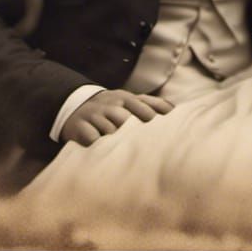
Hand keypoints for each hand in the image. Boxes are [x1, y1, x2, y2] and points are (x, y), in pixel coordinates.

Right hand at [59, 89, 173, 145]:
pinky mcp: (79, 128)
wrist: (76, 106)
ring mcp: (94, 116)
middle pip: (124, 117)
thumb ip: (152, 103)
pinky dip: (96, 144)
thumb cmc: (112, 107)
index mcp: (125, 98)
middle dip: (133, 129)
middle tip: (146, 144)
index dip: (151, 117)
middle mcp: (110, 106)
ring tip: (124, 150)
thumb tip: (175, 110)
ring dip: (116, 138)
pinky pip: (90, 138)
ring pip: (108, 129)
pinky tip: (103, 152)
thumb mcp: (130, 100)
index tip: (163, 129)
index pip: (140, 105)